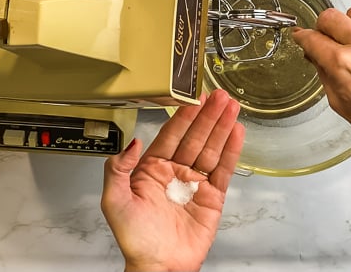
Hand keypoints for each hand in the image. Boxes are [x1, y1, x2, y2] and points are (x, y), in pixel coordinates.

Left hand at [101, 89, 244, 271]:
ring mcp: (195, 183)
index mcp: (152, 169)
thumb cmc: (136, 240)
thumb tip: (132, 142)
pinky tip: (236, 133)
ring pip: (211, 148)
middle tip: (219, 96)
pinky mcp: (212, 196)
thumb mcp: (114, 202)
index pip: (171, 135)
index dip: (183, 115)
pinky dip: (232, 150)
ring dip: (222, 126)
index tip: (193, 98)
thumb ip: (118, 169)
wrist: (159, 266)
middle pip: (195, 136)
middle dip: (208, 115)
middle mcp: (175, 172)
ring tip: (231, 106)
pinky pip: (223, 169)